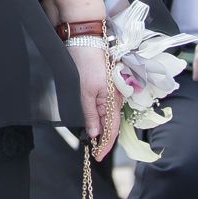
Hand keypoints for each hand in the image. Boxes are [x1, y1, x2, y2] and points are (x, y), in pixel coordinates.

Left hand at [70, 42, 120, 158]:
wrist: (84, 41)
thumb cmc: (86, 64)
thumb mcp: (85, 92)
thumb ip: (91, 114)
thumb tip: (96, 135)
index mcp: (112, 101)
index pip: (112, 129)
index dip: (106, 145)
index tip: (98, 157)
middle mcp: (113, 98)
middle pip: (112, 125)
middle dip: (105, 141)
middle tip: (95, 154)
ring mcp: (108, 93)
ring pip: (108, 118)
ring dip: (102, 131)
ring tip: (94, 144)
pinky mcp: (102, 87)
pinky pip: (103, 109)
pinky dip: (99, 120)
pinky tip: (93, 125)